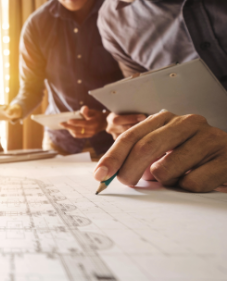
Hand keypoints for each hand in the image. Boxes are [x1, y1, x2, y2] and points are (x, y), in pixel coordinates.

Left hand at [60, 106, 107, 137]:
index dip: (76, 122)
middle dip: (68, 126)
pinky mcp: (88, 136)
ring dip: (69, 129)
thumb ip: (87, 111)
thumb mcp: (94, 111)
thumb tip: (84, 108)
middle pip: (78, 129)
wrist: (104, 123)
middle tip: (60, 123)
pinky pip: (78, 135)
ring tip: (63, 125)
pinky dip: (72, 132)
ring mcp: (90, 134)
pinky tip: (68, 128)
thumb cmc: (97, 115)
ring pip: (77, 133)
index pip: (84, 124)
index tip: (68, 120)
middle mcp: (92, 130)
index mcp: (94, 123)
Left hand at [93, 111, 226, 191]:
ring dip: (164, 182)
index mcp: (166, 119)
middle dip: (129, 170)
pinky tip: (199, 181)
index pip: (131, 137)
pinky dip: (188, 189)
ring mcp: (209, 137)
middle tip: (126, 184)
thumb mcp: (164, 153)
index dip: (113, 156)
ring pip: (167, 168)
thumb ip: (139, 158)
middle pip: (145, 147)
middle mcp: (187, 122)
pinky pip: (192, 183)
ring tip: (176, 179)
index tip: (99, 175)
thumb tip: (109, 173)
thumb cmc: (193, 159)